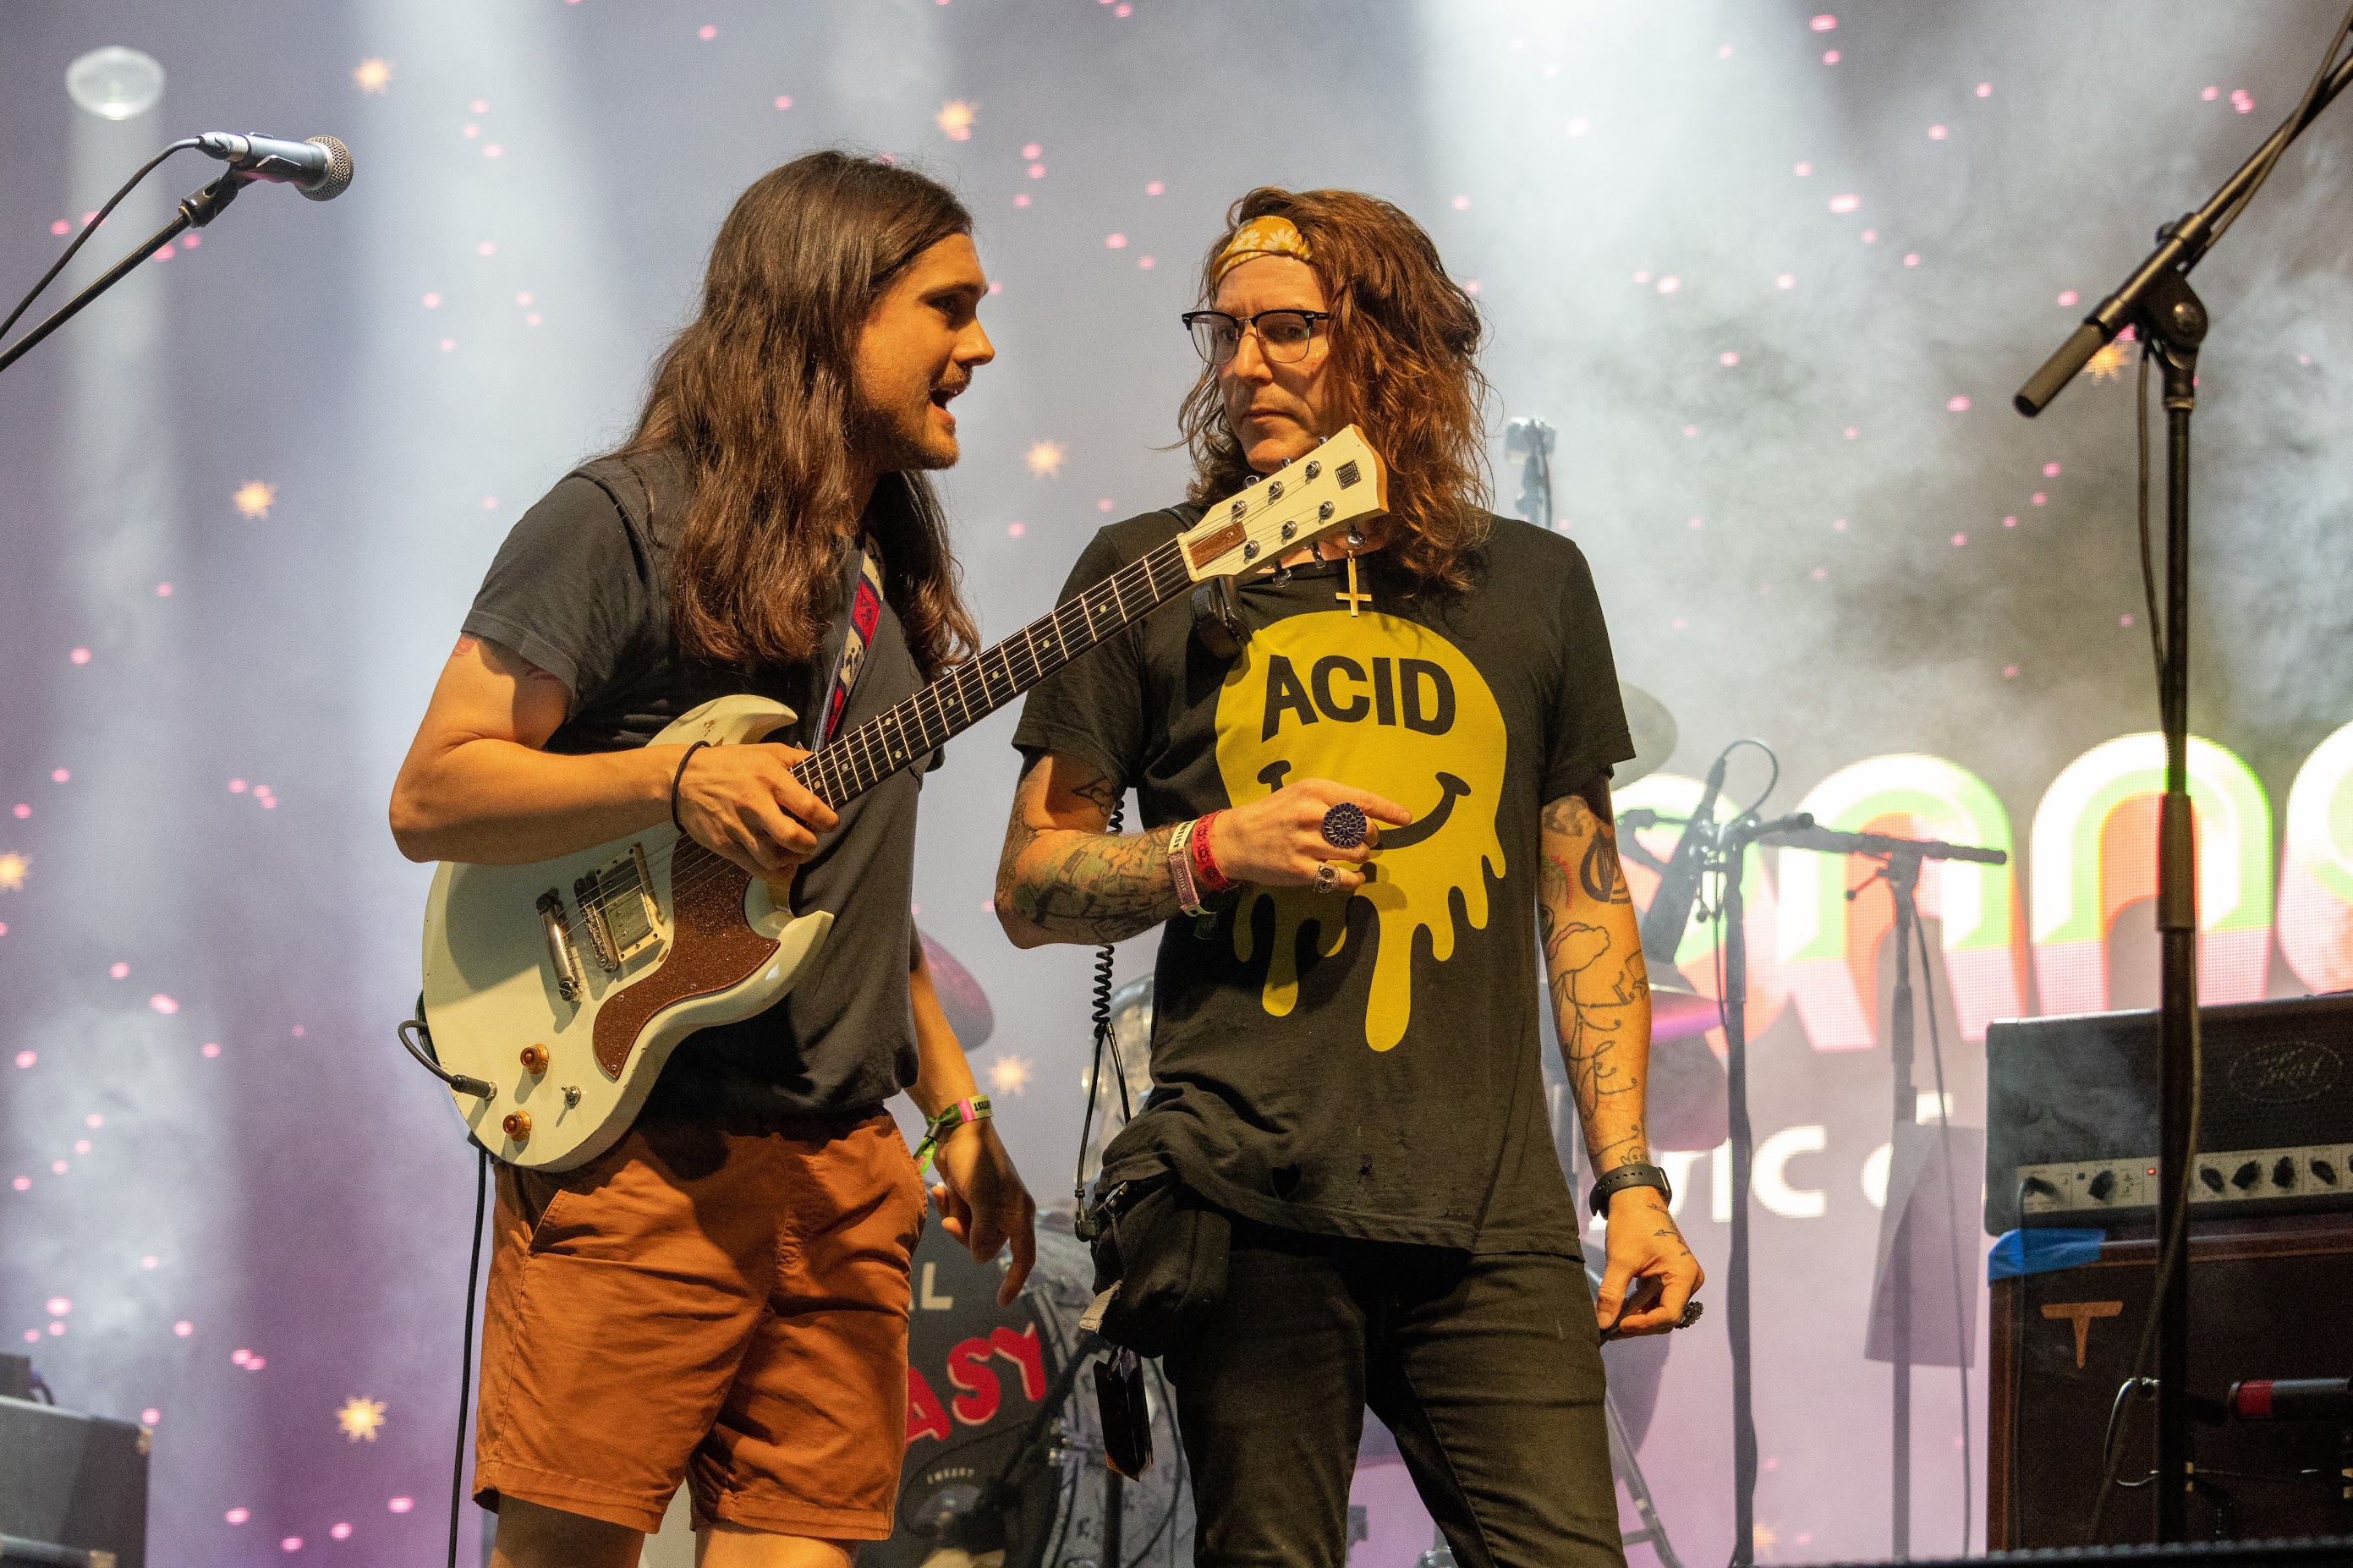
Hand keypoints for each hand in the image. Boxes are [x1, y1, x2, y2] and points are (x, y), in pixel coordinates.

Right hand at [670, 742, 838, 879]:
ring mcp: (738, 827)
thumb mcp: (766, 751)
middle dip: (810, 844)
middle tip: (812, 840)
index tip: (830, 823)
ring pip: (774, 858)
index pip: (807, 806)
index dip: (826, 820)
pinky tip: (781, 865)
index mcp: (769, 778)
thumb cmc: (730, 764)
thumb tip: (825, 767)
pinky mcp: (725, 844)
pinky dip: (774, 872)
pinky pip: (755, 868)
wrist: (682, 779)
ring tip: (796, 852)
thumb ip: (797, 759)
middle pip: (792, 837)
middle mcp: (754, 804)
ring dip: (792, 860)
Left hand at [929, 1120, 1037, 1305]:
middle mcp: (1007, 1212)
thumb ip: (983, 1231)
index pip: (1024, 1255)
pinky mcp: (971, 1199)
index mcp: (1018, 1213)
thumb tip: (981, 1259)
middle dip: (965, 1235)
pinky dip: (948, 1206)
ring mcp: (988, 1206)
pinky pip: (959, 1216)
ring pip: (969, 1232)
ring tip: (947, 1194)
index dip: (1015, 1280)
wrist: (959, 1130)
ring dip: (954, 1217)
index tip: (1001, 1302)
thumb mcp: (981, 1196)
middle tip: (951, 1219)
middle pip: (987, 1245)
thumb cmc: (976, 1162)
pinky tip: (942, 1188)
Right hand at [1212, 778, 1410, 893]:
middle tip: (1362, 840)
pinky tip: (1352, 877)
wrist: (1235, 839)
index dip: (1389, 811)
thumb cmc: (1273, 814)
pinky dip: (1353, 880)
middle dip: (1370, 837)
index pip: (1362, 801)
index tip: (1406, 819)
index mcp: (1314, 791)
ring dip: (1360, 857)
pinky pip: (1341, 878)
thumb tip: (1370, 814)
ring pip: (1356, 854)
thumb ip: (1332, 801)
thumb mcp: (1300, 794)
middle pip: (1364, 829)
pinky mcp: (1300, 869)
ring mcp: (1306, 843)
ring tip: (1350, 856)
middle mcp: (1312, 814)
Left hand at [1593, 1186, 1703, 1337]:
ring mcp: (1681, 1279)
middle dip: (1638, 1324)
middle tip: (1609, 1328)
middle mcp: (1689, 1280)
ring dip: (1637, 1317)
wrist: (1635, 1197)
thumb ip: (1612, 1294)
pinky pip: (1657, 1300)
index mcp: (1685, 1274)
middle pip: (1666, 1316)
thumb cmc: (1632, 1223)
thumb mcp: (1620, 1260)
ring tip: (1610, 1320)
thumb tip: (1602, 1324)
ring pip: (1660, 1311)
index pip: (1668, 1315)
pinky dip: (1639, 1307)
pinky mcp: (1671, 1277)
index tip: (1618, 1326)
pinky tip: (1619, 1309)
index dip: (1643, 1324)